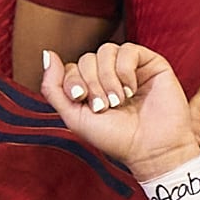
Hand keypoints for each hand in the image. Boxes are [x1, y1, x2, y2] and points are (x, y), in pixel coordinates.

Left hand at [41, 41, 199, 178]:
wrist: (151, 149)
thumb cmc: (116, 138)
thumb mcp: (74, 117)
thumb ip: (53, 88)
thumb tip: (47, 54)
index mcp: (92, 87)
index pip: (71, 68)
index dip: (72, 82)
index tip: (81, 101)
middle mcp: (110, 75)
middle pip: (87, 59)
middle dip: (90, 83)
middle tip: (103, 106)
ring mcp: (131, 68)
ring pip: (106, 51)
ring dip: (107, 78)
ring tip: (118, 100)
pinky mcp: (151, 63)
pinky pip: (128, 50)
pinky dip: (124, 70)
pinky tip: (131, 90)